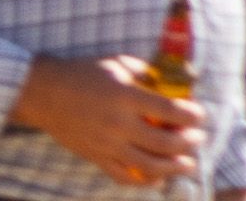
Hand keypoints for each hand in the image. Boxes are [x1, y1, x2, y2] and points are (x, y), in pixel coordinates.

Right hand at [9, 54, 205, 185]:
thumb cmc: (83, 74)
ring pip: (149, 166)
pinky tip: (158, 177)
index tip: (200, 115)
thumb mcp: (116, 63)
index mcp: (125, 96)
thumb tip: (171, 84)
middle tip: (198, 138)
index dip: (192, 115)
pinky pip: (125, 177)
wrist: (45, 93)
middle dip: (189, 142)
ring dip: (174, 167)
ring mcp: (108, 145)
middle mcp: (119, 124)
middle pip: (165, 142)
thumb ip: (145, 74)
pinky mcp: (98, 158)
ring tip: (187, 163)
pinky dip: (145, 181)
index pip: (170, 110)